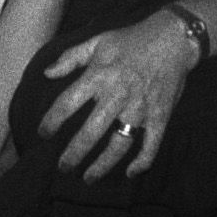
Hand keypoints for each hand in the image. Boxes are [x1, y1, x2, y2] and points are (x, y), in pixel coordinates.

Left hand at [38, 12, 201, 180]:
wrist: (173, 38)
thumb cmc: (131, 40)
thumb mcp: (97, 41)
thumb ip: (70, 57)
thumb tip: (47, 73)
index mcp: (99, 76)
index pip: (67, 103)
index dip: (52, 121)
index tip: (43, 134)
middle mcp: (117, 95)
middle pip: (90, 133)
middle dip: (74, 154)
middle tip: (63, 168)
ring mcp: (140, 109)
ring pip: (118, 145)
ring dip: (102, 165)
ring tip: (89, 178)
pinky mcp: (159, 116)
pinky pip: (151, 146)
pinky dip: (141, 162)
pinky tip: (130, 173)